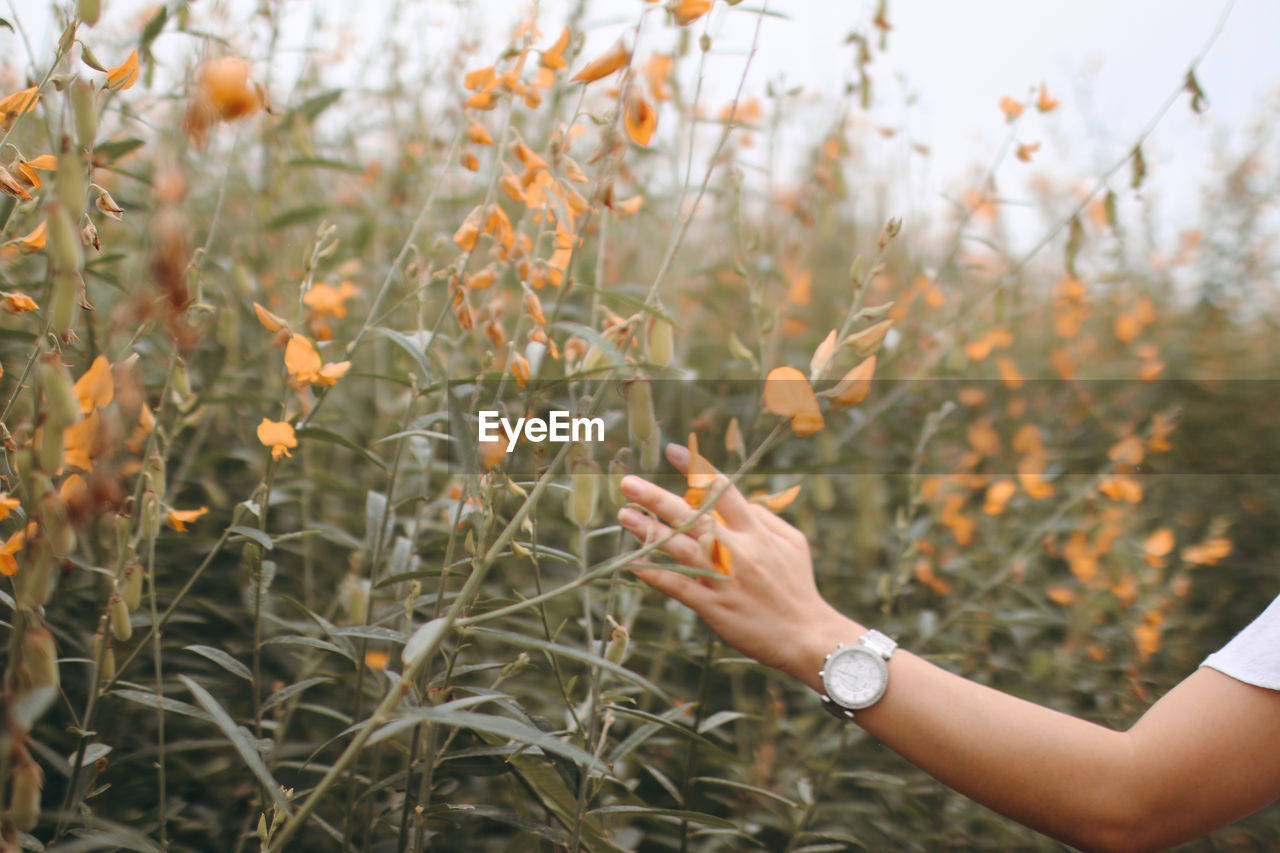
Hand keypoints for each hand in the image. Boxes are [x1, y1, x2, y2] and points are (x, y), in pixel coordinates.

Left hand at [616, 443, 860, 688]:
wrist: (807, 637)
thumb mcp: (792, 544)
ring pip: (681, 549)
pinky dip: (655, 575)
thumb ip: (765, 518)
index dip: (697, 469)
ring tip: (624, 514)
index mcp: (756, 532)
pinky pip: (679, 587)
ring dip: (649, 531)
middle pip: (693, 517)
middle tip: (628, 483)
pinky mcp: (715, 607)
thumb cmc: (798, 588)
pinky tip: (632, 563)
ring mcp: (724, 579)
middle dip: (658, 498)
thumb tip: (741, 500)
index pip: (723, 491)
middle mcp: (738, 551)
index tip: (673, 450)